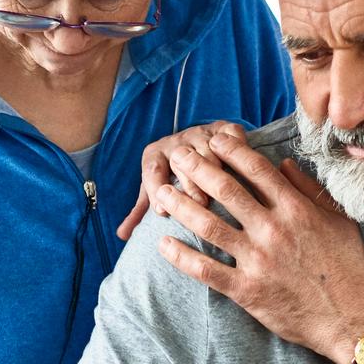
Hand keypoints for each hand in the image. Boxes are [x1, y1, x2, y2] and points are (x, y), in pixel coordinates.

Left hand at [117, 121, 248, 241]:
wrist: (196, 145)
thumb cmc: (174, 176)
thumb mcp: (156, 190)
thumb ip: (140, 212)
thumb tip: (121, 235)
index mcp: (155, 154)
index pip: (151, 170)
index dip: (155, 190)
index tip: (162, 212)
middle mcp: (175, 141)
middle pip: (181, 161)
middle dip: (190, 185)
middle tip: (199, 206)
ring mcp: (200, 132)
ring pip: (208, 150)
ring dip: (215, 172)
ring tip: (222, 194)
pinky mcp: (222, 127)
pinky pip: (230, 135)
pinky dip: (237, 147)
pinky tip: (242, 168)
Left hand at [157, 133, 363, 363]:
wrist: (349, 318)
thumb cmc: (347, 268)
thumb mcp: (338, 221)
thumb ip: (310, 190)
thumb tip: (286, 163)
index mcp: (295, 210)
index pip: (256, 169)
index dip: (231, 150)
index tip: (213, 139)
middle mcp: (273, 230)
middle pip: (226, 190)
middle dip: (198, 168)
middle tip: (178, 155)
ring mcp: (257, 260)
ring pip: (209, 225)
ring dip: (181, 206)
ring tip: (162, 192)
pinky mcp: (247, 290)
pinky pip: (206, 270)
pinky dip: (181, 257)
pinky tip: (163, 244)